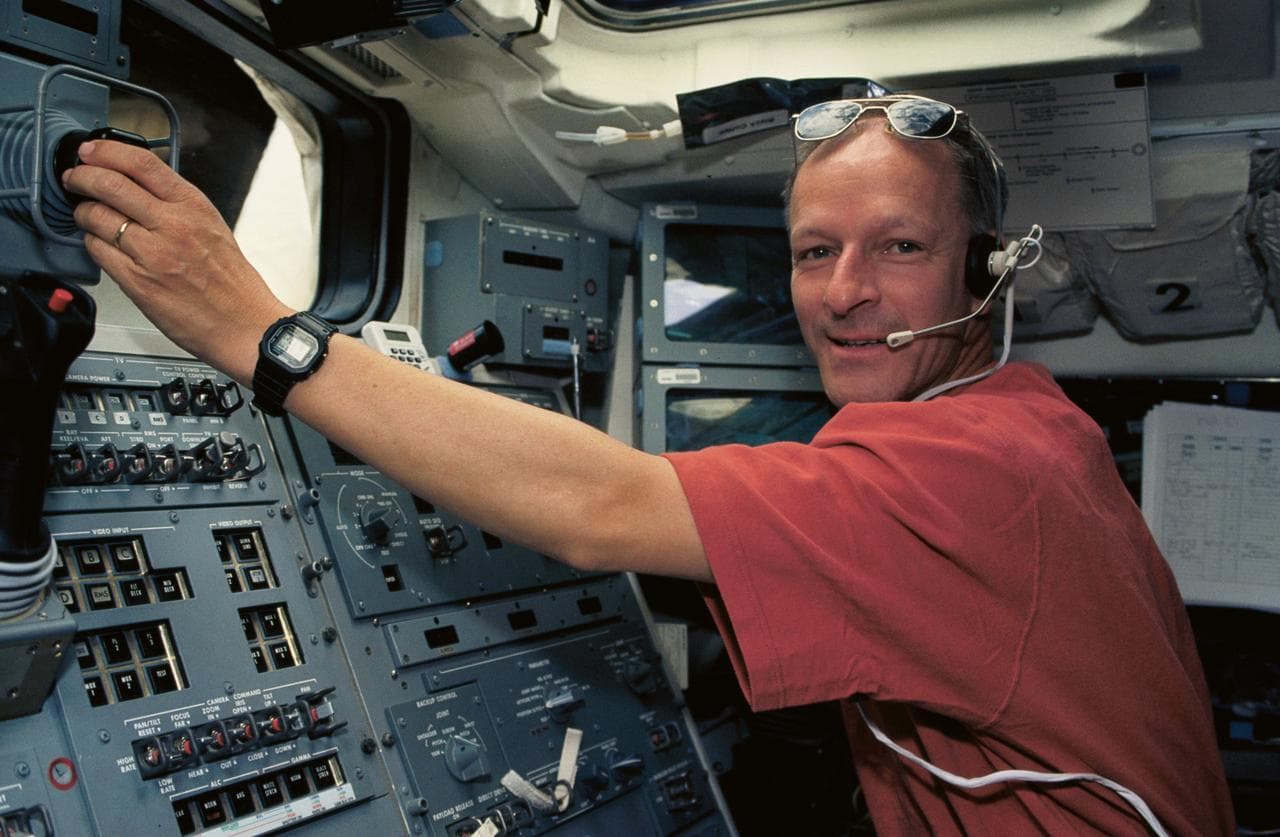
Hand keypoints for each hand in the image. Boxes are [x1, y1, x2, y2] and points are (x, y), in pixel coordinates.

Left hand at [63, 140, 291, 382]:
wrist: (244, 324)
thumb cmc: (232, 283)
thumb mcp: (212, 227)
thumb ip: (177, 204)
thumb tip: (137, 186)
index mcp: (193, 206)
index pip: (141, 162)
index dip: (106, 151)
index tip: (91, 151)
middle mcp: (172, 225)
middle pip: (110, 184)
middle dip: (81, 177)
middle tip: (74, 179)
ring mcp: (153, 254)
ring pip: (96, 216)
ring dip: (83, 213)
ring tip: (87, 216)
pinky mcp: (137, 281)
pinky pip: (98, 250)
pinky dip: (93, 243)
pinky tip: (101, 244)